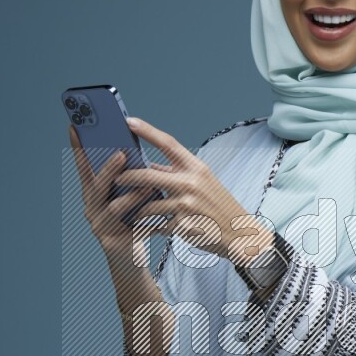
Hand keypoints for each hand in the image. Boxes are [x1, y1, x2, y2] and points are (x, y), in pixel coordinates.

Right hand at [68, 124, 158, 262]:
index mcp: (94, 192)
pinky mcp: (109, 242)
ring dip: (131, 196)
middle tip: (121, 154)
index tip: (75, 126)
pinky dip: (144, 220)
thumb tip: (133, 152)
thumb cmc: (132, 222)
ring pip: (113, 207)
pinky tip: (158, 218)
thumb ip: (128, 179)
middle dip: (109, 169)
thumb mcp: (130, 197)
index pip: (85, 167)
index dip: (79, 148)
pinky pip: (129, 228)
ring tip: (149, 187)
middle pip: (97, 185)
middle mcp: (91, 207)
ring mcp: (98, 225)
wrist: (131, 258)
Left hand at [112, 116, 274, 265]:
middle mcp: (191, 183)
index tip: (129, 121)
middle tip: (115, 179)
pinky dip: (152, 227)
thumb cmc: (219, 207)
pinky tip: (153, 228)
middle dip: (128, 177)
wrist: (239, 234)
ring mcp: (186, 205)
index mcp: (197, 168)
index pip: (169, 143)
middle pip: (148, 175)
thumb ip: (177, 174)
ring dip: (137, 209)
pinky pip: (158, 224)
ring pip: (148, 204)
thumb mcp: (203, 184)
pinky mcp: (182, 225)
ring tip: (130, 212)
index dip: (147, 131)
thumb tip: (149, 166)